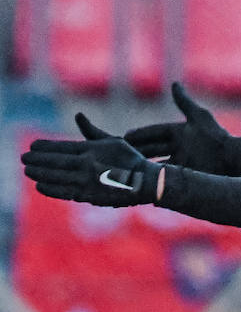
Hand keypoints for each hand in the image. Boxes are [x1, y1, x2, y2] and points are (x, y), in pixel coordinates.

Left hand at [22, 117, 161, 206]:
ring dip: (39, 174)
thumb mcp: (113, 140)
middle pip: (54, 162)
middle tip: (23, 158)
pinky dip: (50, 189)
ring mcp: (87, 181)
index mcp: (92, 149)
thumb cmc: (130, 159)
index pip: (61, 147)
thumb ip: (91, 130)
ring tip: (28, 171)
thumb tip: (78, 115)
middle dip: (36, 160)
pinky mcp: (89, 196)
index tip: (32, 146)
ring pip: (56, 177)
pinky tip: (40, 186)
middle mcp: (87, 164)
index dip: (45, 147)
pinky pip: (64, 192)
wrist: (146, 182)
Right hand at [123, 81, 230, 170]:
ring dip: (140, 167)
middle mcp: (178, 148)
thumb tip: (174, 83)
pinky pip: (164, 177)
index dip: (140, 135)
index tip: (124, 136)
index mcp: (180, 133)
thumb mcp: (199, 117)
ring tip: (122, 169)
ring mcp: (180, 162)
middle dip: (134, 151)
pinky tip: (137, 182)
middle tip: (116, 153)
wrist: (232, 159)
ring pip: (154, 165)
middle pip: (151, 150)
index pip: (154, 134)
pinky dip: (152, 179)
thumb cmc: (216, 137)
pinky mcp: (184, 175)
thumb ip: (184, 102)